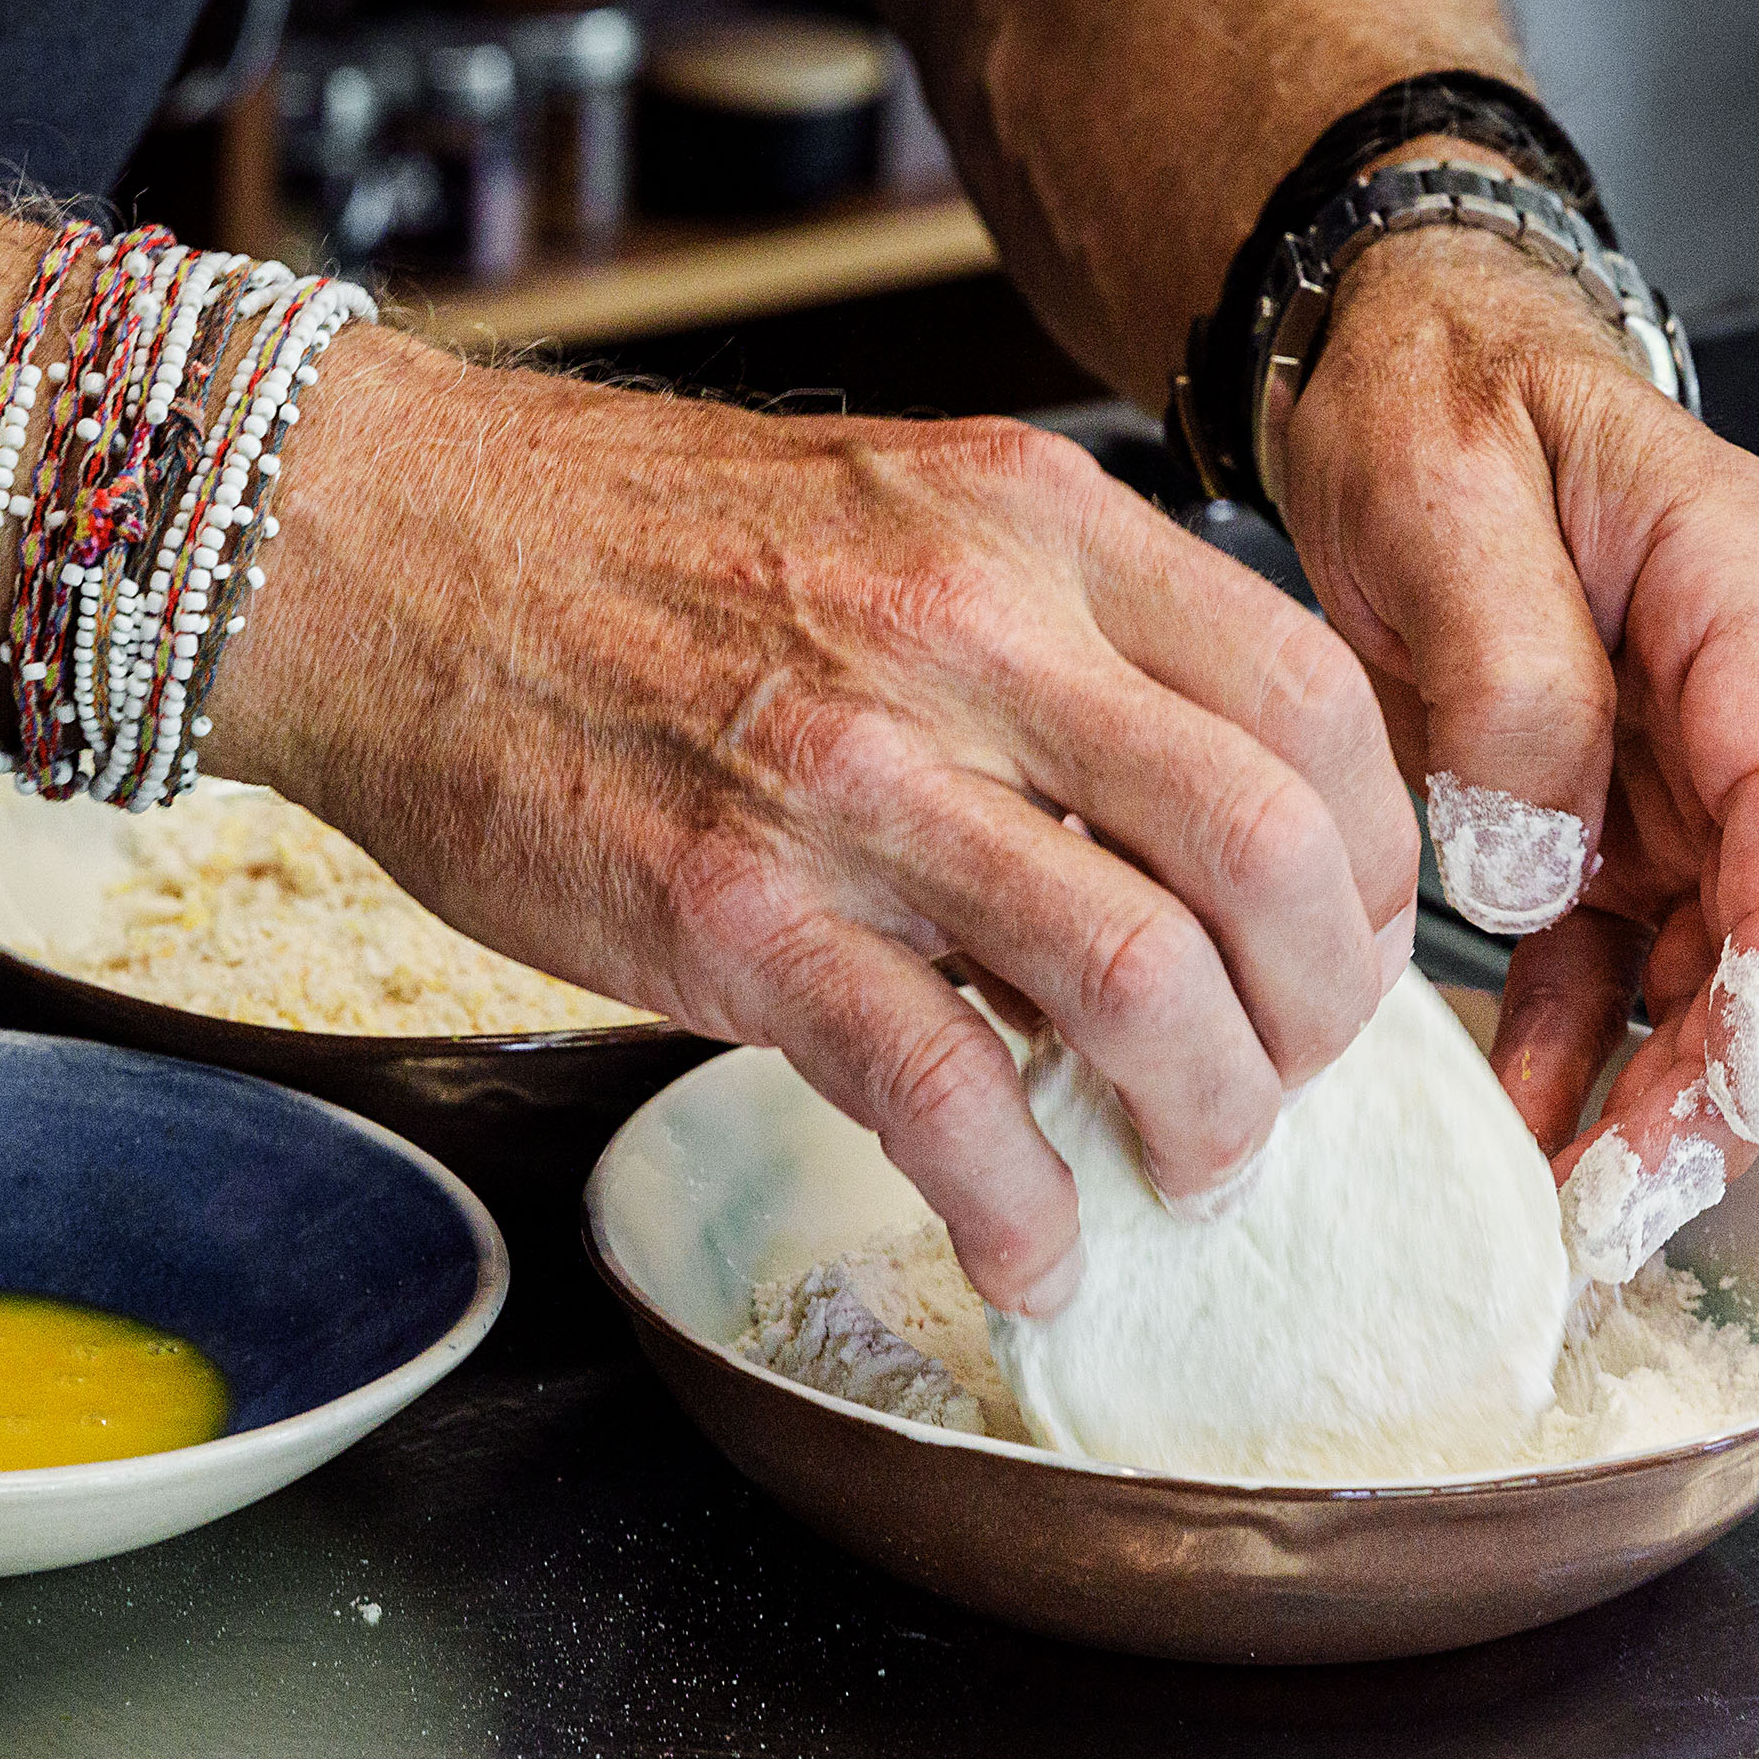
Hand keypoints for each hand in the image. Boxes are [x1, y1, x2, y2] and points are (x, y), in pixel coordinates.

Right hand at [226, 332, 1417, 1310]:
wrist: (383, 552)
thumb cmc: (624, 547)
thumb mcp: (889, 510)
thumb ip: (1049, 635)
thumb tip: (1184, 817)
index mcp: (1030, 523)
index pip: (1311, 697)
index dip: (1376, 858)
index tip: (1350, 945)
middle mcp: (967, 632)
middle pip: (1267, 849)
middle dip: (1322, 1014)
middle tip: (1290, 1083)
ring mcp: (851, 777)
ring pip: (1139, 976)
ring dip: (1203, 1116)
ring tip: (1184, 1172)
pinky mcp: (733, 915)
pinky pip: (942, 1090)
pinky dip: (1021, 1202)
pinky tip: (1032, 1248)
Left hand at [1274, 191, 1758, 1280]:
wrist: (1386, 357)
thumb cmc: (1433, 386)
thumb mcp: (1440, 495)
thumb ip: (1505, 674)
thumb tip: (1528, 860)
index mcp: (1729, 587)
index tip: (1736, 1075)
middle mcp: (1729, 691)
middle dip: (1720, 1075)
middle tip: (1630, 1200)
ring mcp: (1672, 765)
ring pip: (1705, 967)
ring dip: (1654, 1094)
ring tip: (1576, 1210)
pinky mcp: (1599, 815)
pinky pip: (1610, 964)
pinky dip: (1577, 1055)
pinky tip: (1528, 1133)